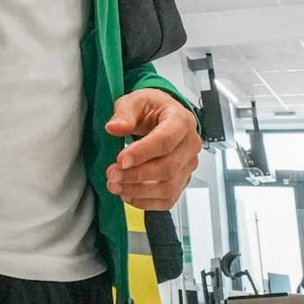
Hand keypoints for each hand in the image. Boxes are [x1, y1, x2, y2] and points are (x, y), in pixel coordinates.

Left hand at [104, 89, 201, 209]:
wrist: (163, 116)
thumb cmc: (152, 108)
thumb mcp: (135, 100)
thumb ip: (124, 113)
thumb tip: (115, 127)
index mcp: (181, 121)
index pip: (166, 141)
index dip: (143, 153)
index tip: (121, 160)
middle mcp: (190, 144)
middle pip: (168, 168)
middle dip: (136, 175)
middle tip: (112, 174)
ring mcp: (188, 165)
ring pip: (168, 187)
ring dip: (138, 191)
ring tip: (115, 185)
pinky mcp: (182, 180)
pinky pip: (167, 199)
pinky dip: (146, 202)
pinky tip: (127, 195)